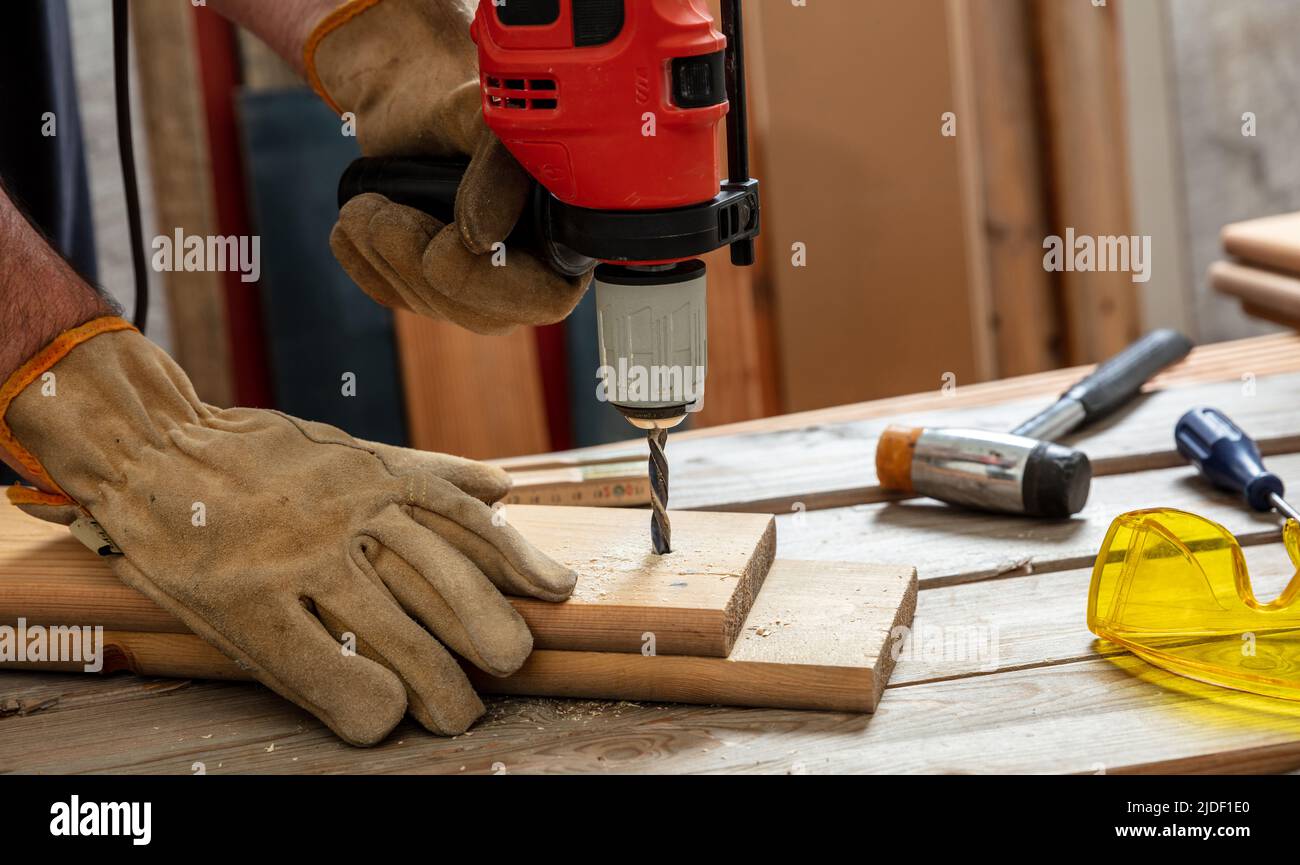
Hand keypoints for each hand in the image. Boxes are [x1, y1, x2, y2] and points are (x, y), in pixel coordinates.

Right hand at [2, 319, 577, 744]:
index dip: (518, 562)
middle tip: (513, 665)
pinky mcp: (248, 601)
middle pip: (441, 582)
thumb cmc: (259, 455)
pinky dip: (360, 695)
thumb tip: (506, 488)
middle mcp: (346, 514)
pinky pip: (318, 660)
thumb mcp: (349, 447)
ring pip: (392, 629)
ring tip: (459, 714)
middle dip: (489, 631)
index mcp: (375, 476)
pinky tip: (384, 716)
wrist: (151, 446)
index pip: (466, 523)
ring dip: (434, 683)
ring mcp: (298, 558)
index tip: (558, 591)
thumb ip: (427, 469)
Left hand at [307, 0, 590, 333]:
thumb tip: (480, 241)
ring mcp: (481, 290)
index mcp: (565, 236)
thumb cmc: (459, 107)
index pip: (544, 298)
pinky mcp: (432, 292)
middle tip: (378, 211)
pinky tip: (354, 226)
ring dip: (382, 252)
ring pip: (431, 305)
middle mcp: (532, 273)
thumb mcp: (484, 120)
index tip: (452, 234)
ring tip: (363, 203)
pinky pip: (394, 298)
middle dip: (418, 260)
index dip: (490, 275)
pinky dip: (362, 261)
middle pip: (479, 314)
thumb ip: (498, 170)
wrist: (411, 103)